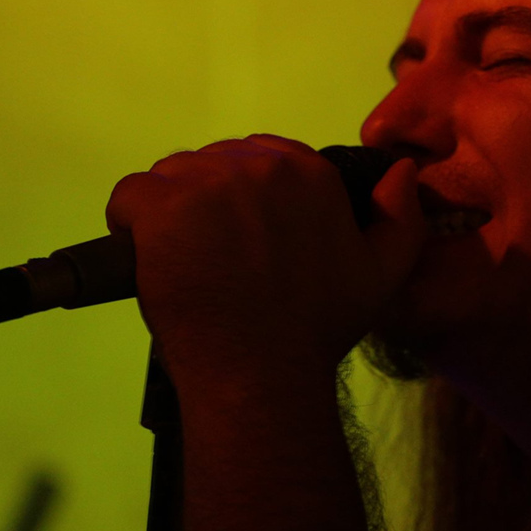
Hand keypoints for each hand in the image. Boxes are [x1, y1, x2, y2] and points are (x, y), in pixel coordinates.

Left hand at [104, 134, 423, 384]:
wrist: (262, 372)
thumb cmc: (318, 328)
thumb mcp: (383, 274)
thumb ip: (400, 216)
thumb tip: (400, 168)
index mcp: (310, 173)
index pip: (263, 159)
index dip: (249, 201)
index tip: (249, 242)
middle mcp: (259, 166)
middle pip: (214, 165)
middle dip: (211, 203)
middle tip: (219, 258)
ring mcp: (206, 184)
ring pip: (172, 178)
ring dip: (173, 212)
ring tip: (187, 261)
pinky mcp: (161, 208)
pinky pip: (130, 196)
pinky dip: (131, 226)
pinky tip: (150, 259)